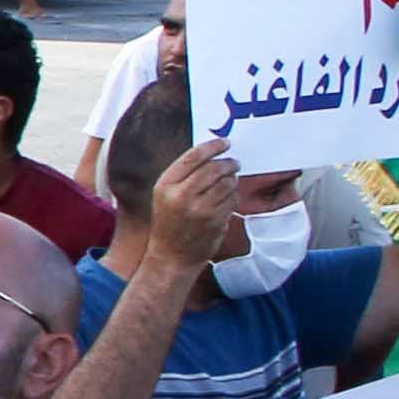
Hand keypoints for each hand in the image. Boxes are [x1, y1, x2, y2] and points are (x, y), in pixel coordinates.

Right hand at [147, 131, 242, 263]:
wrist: (171, 256)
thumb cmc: (169, 222)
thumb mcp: (165, 196)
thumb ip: (183, 175)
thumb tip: (211, 154)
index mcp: (165, 185)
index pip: (193, 157)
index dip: (212, 146)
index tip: (225, 142)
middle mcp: (181, 196)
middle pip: (213, 168)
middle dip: (228, 163)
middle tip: (234, 163)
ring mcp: (200, 209)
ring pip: (227, 183)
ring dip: (232, 180)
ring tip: (229, 182)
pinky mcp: (215, 220)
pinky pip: (232, 199)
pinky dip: (233, 196)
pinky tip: (226, 199)